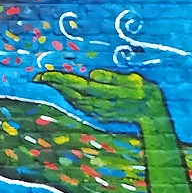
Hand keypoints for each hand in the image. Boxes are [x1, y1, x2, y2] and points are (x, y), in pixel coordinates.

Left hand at [35, 68, 165, 124]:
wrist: (153, 117)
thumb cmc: (147, 94)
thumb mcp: (135, 81)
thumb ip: (113, 78)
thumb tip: (93, 74)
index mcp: (104, 95)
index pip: (75, 85)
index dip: (58, 79)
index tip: (43, 74)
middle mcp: (97, 105)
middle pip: (70, 93)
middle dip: (54, 84)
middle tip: (38, 76)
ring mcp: (97, 112)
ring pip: (73, 100)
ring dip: (60, 91)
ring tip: (48, 81)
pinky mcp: (99, 115)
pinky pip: (79, 105)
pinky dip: (69, 96)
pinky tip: (66, 91)